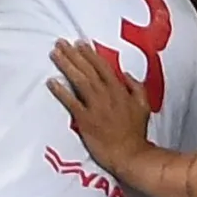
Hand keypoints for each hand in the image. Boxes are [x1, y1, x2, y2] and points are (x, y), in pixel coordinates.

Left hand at [47, 39, 151, 173]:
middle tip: (60, 42)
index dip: (90, 54)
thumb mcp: (144, 106)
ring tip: (54, 54)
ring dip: (66, 65)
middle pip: (87, 69)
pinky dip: (61, 91)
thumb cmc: (136, 133)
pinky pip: (71, 102)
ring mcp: (95, 106)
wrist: (131, 154)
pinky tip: (51, 82)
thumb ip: (136, 87)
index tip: (79, 43)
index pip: (102, 66)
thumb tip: (126, 74)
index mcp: (119, 90)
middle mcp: (106, 94)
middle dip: (73, 54)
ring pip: (79, 80)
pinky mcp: (85, 120)